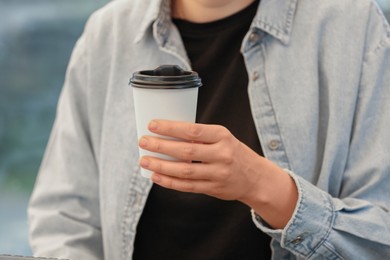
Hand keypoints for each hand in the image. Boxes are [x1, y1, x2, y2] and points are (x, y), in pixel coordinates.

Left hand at [139, 120, 266, 200]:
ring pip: (184, 171)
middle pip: (185, 151)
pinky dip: (169, 182)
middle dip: (160, 146)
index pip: (193, 130)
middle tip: (143, 142)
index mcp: (223, 136)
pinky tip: (156, 176)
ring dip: (161, 166)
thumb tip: (168, 135)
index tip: (152, 125)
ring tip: (144, 161)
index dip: (170, 128)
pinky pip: (187, 186)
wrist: (256, 178)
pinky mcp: (213, 189)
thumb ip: (201, 137)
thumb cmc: (234, 152)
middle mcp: (222, 155)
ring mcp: (218, 174)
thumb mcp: (224, 138)